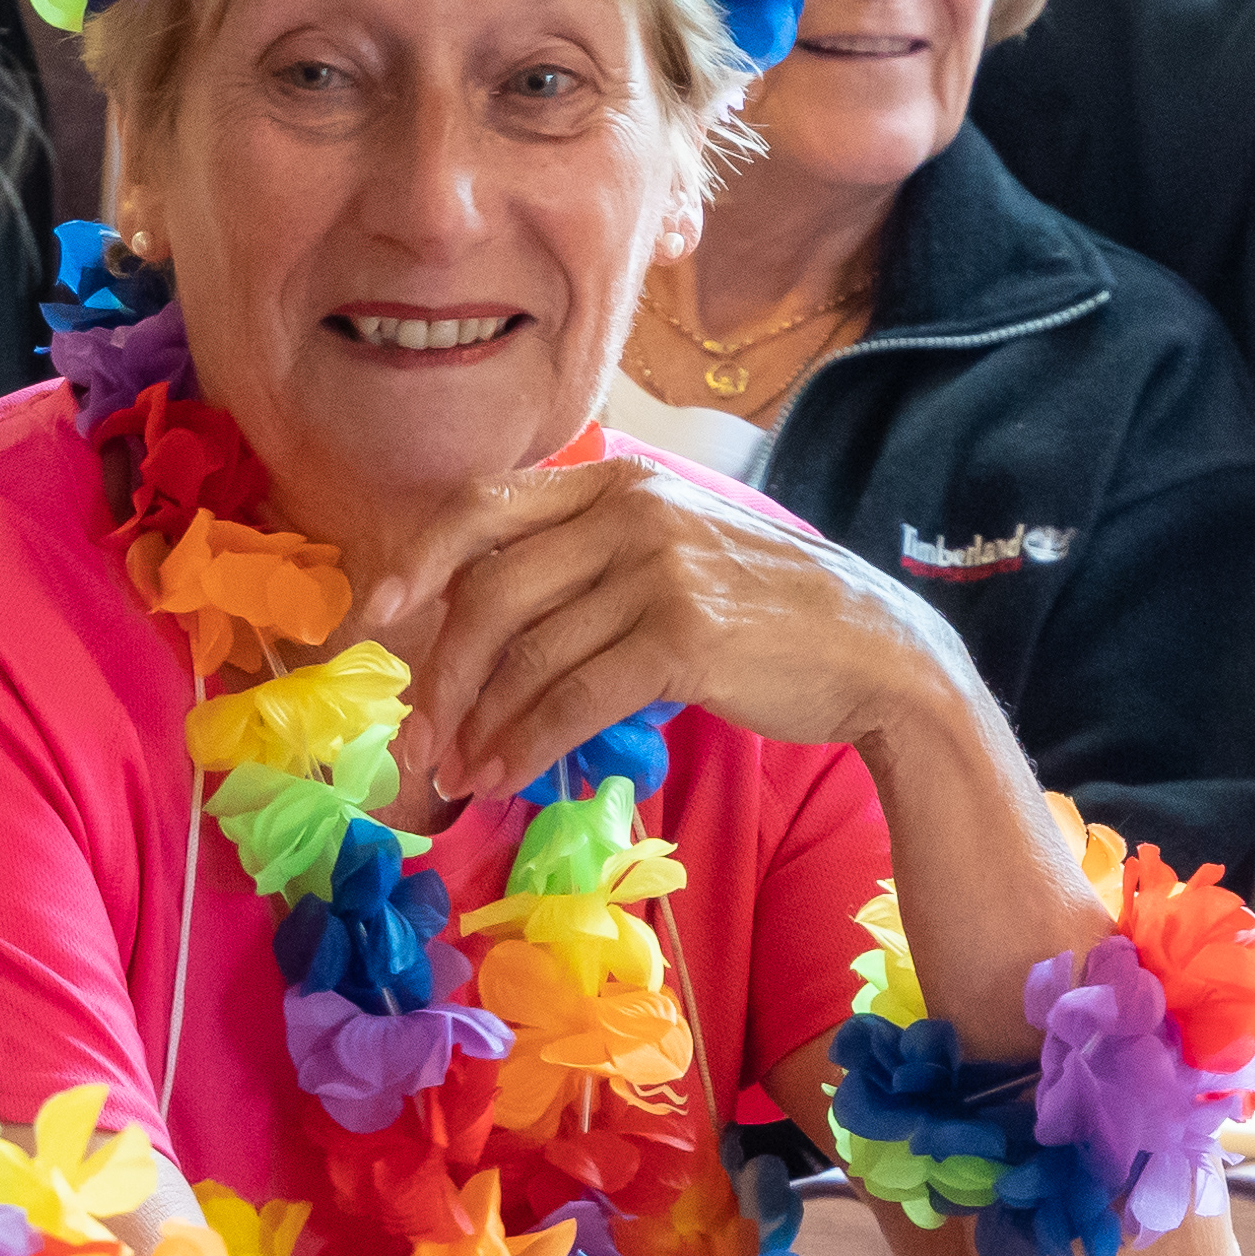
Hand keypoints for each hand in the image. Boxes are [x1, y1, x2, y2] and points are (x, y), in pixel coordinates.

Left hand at [356, 456, 953, 800]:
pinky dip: (527, 743)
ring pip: (526, 654)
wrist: (876, 652)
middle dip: (442, 673)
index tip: (379, 616)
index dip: (419, 560)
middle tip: (422, 734)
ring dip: (480, 725)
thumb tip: (484, 621)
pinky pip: (573, 697)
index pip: (485, 505)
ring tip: (459, 773)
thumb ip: (589, 560)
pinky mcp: (683, 635)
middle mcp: (630, 510)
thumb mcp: (673, 551)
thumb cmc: (767, 614)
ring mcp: (658, 569)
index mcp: (616, 479)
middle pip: (490, 589)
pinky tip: (505, 775)